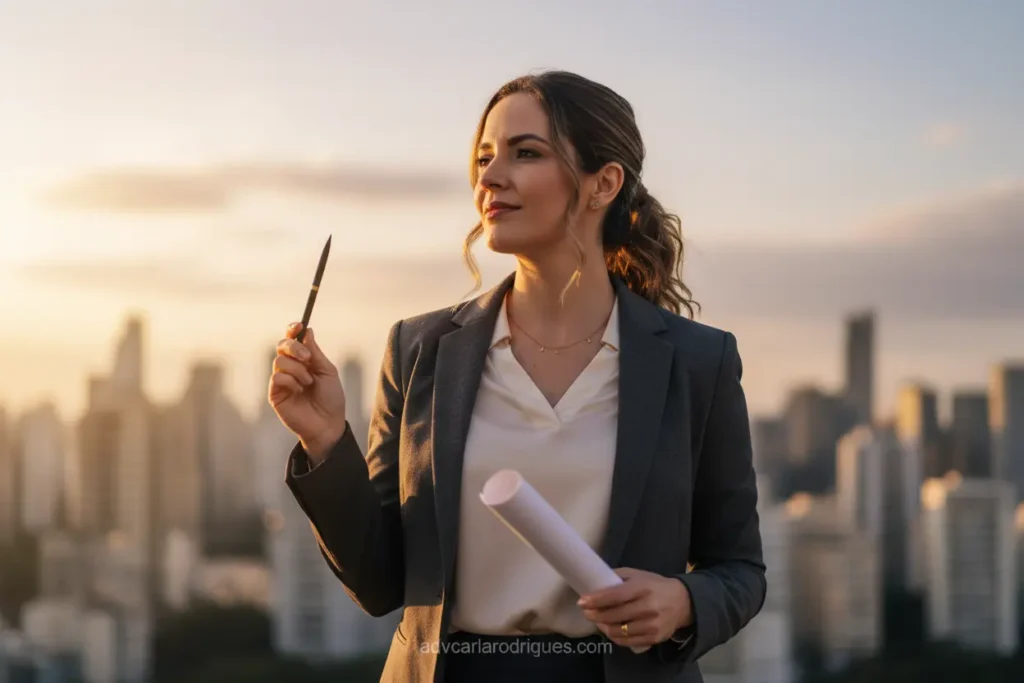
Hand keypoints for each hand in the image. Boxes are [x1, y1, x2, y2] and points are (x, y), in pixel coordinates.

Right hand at [268, 322, 346, 461]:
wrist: (328, 423)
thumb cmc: (331, 399)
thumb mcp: (327, 371)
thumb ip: (315, 352)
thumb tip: (307, 330)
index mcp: (304, 360)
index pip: (292, 339)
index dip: (293, 330)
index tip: (298, 325)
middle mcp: (291, 368)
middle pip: (281, 345)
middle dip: (294, 347)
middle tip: (307, 358)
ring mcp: (282, 380)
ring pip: (279, 361)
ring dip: (297, 370)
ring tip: (308, 383)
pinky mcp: (275, 393)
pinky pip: (277, 377)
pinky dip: (291, 381)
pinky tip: (299, 391)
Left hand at [577, 568, 692, 648]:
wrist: (684, 602)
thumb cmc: (656, 586)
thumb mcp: (639, 575)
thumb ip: (619, 576)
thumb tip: (596, 581)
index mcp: (643, 588)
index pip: (615, 596)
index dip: (596, 600)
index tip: (582, 601)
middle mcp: (648, 608)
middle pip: (614, 615)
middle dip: (595, 614)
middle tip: (586, 612)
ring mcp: (652, 625)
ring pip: (619, 631)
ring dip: (603, 626)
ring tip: (597, 620)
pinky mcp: (654, 638)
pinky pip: (628, 641)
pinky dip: (615, 636)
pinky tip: (609, 629)